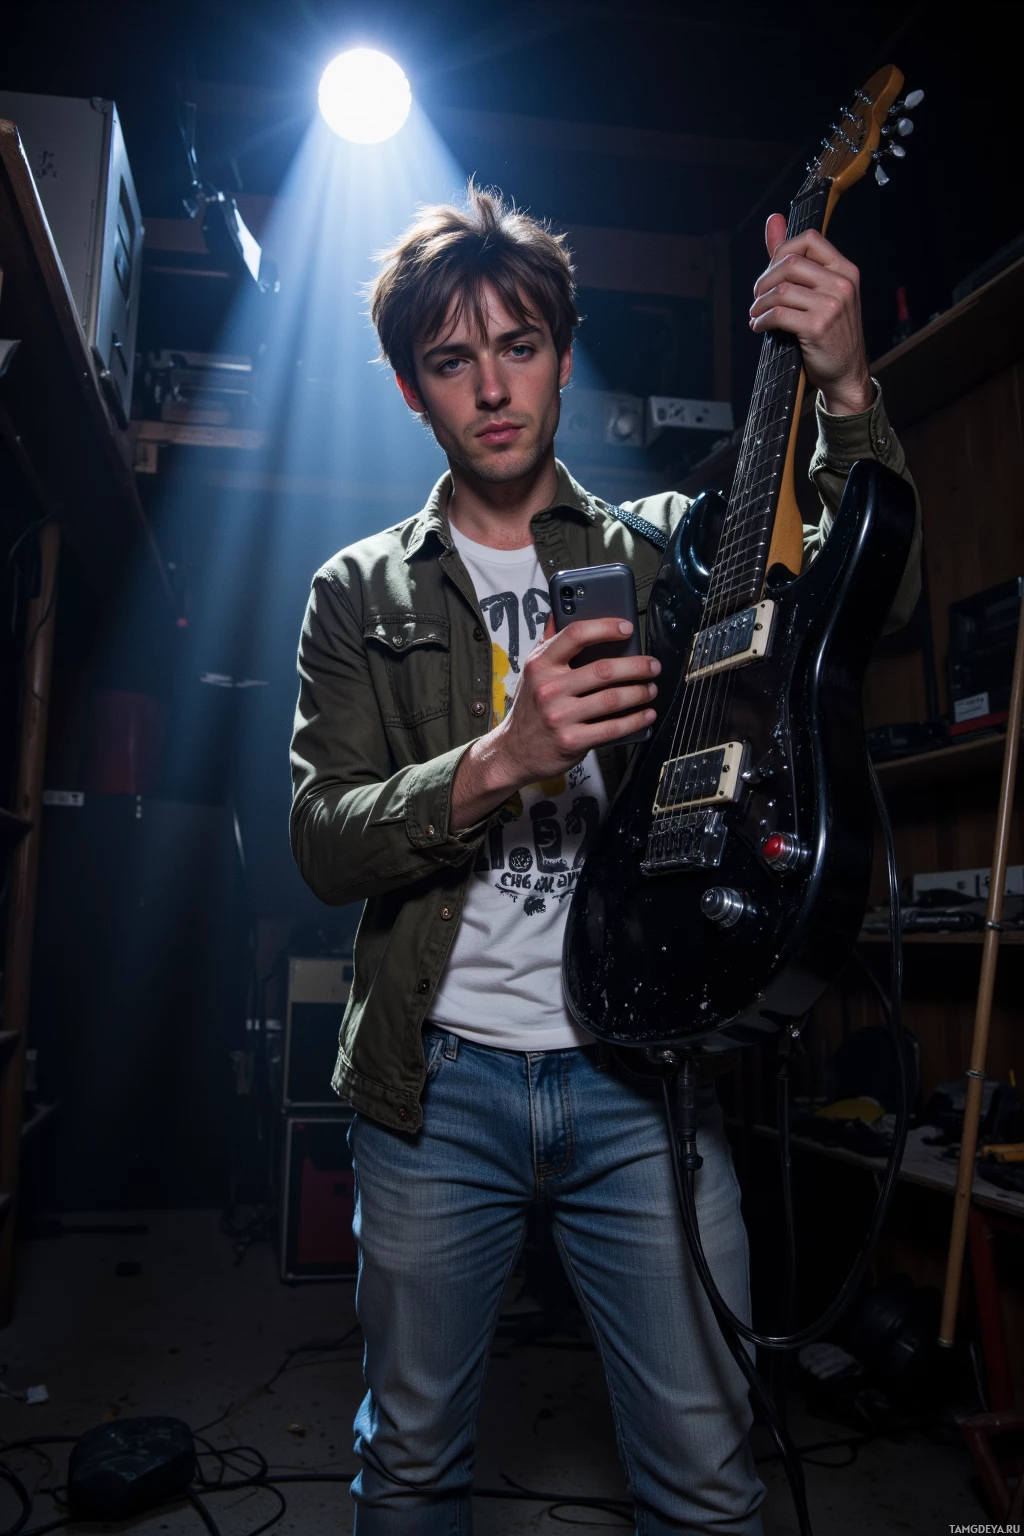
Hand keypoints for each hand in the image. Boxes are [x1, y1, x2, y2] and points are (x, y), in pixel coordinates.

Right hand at [450, 617, 659, 828]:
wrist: (514, 751)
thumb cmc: (530, 708)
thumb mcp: (532, 672)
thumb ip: (548, 642)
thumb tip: (559, 610)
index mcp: (540, 665)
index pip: (576, 635)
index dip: (606, 628)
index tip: (627, 628)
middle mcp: (549, 689)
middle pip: (603, 669)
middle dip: (636, 666)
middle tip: (652, 665)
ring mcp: (560, 716)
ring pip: (612, 699)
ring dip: (640, 693)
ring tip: (651, 689)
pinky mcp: (571, 741)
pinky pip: (612, 728)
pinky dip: (635, 720)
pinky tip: (646, 714)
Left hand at [749, 213, 873, 414]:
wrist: (845, 372)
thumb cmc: (830, 332)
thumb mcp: (820, 292)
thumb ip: (796, 257)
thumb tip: (774, 219)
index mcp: (845, 270)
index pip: (810, 239)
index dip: (782, 251)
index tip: (771, 272)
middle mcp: (842, 284)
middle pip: (791, 263)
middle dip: (765, 280)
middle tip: (758, 297)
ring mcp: (832, 305)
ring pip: (781, 290)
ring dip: (760, 303)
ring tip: (756, 314)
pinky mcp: (818, 327)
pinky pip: (779, 314)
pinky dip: (762, 320)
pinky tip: (760, 326)